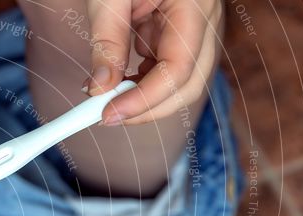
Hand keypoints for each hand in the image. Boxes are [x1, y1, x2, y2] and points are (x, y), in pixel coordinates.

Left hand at [83, 0, 222, 124]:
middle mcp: (203, 21)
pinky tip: (115, 82)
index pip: (179, 70)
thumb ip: (107, 41)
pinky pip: (166, 69)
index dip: (144, 101)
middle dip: (147, 109)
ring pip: (179, 82)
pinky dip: (140, 83)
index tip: (107, 115)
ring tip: (104, 97)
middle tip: (105, 117)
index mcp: (195, 6)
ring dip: (143, 98)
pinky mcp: (178, 34)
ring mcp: (194, 29)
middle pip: (189, 85)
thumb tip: (99, 89)